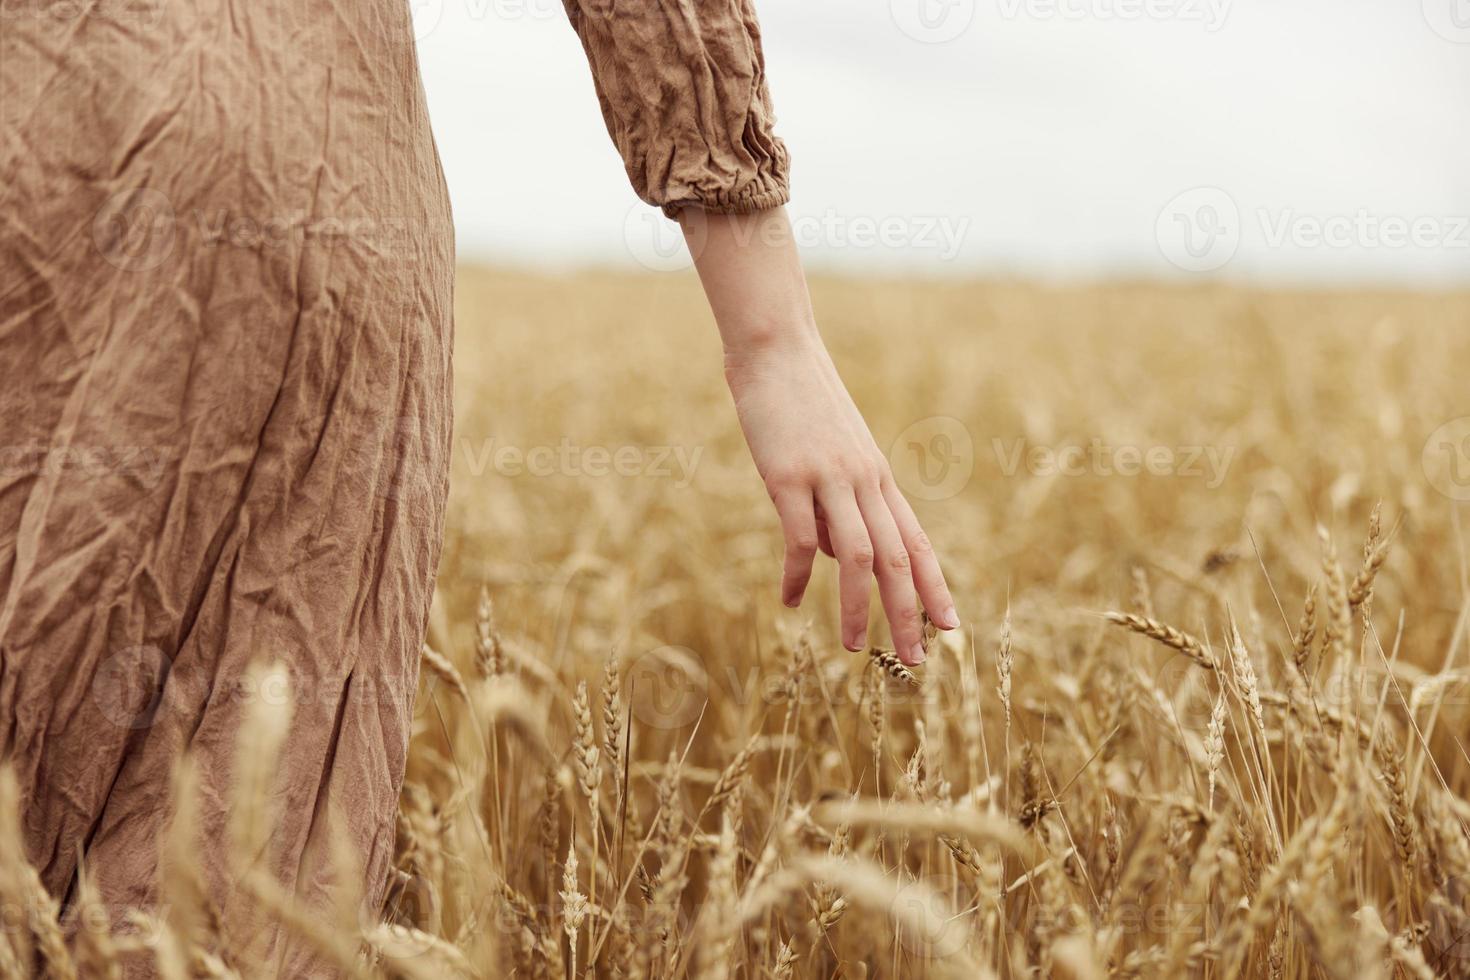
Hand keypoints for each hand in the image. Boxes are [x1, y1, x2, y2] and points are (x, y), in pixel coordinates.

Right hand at [681, 206, 955, 664]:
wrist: (777, 348)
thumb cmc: (801, 402)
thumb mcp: (831, 456)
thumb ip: (837, 506)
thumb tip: (830, 557)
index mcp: (879, 477)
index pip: (917, 542)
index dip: (936, 587)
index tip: (950, 628)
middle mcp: (866, 481)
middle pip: (898, 557)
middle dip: (908, 612)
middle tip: (914, 660)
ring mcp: (830, 478)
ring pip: (857, 555)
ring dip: (858, 606)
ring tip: (850, 647)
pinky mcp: (790, 475)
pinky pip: (799, 538)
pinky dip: (797, 574)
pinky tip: (788, 599)